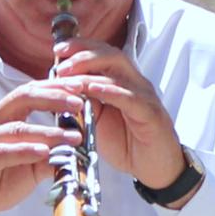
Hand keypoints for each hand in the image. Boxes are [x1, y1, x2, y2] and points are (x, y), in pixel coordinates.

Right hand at [0, 89, 76, 215]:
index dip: (54, 87)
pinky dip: (24, 151)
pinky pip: (2, 152)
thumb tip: (78, 150)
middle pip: (22, 98)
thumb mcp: (28, 166)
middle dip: (53, 98)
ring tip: (72, 136)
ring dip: (48, 132)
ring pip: (17, 129)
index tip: (79, 88)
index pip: (30, 92)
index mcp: (2, 116)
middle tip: (78, 103)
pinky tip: (43, 151)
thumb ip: (50, 155)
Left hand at [43, 39, 187, 192]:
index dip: (81, 47)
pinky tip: (94, 90)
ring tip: (70, 75)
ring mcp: (144, 96)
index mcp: (122, 81)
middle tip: (61, 64)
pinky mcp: (150, 114)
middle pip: (112, 55)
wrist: (155, 168)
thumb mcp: (97, 121)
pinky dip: (111, 91)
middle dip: (84, 54)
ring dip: (91, 72)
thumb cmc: (127, 143)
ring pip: (119, 72)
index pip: (103, 53)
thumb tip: (60, 91)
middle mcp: (134, 83)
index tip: (58, 50)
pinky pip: (130, 98)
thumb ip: (83, 104)